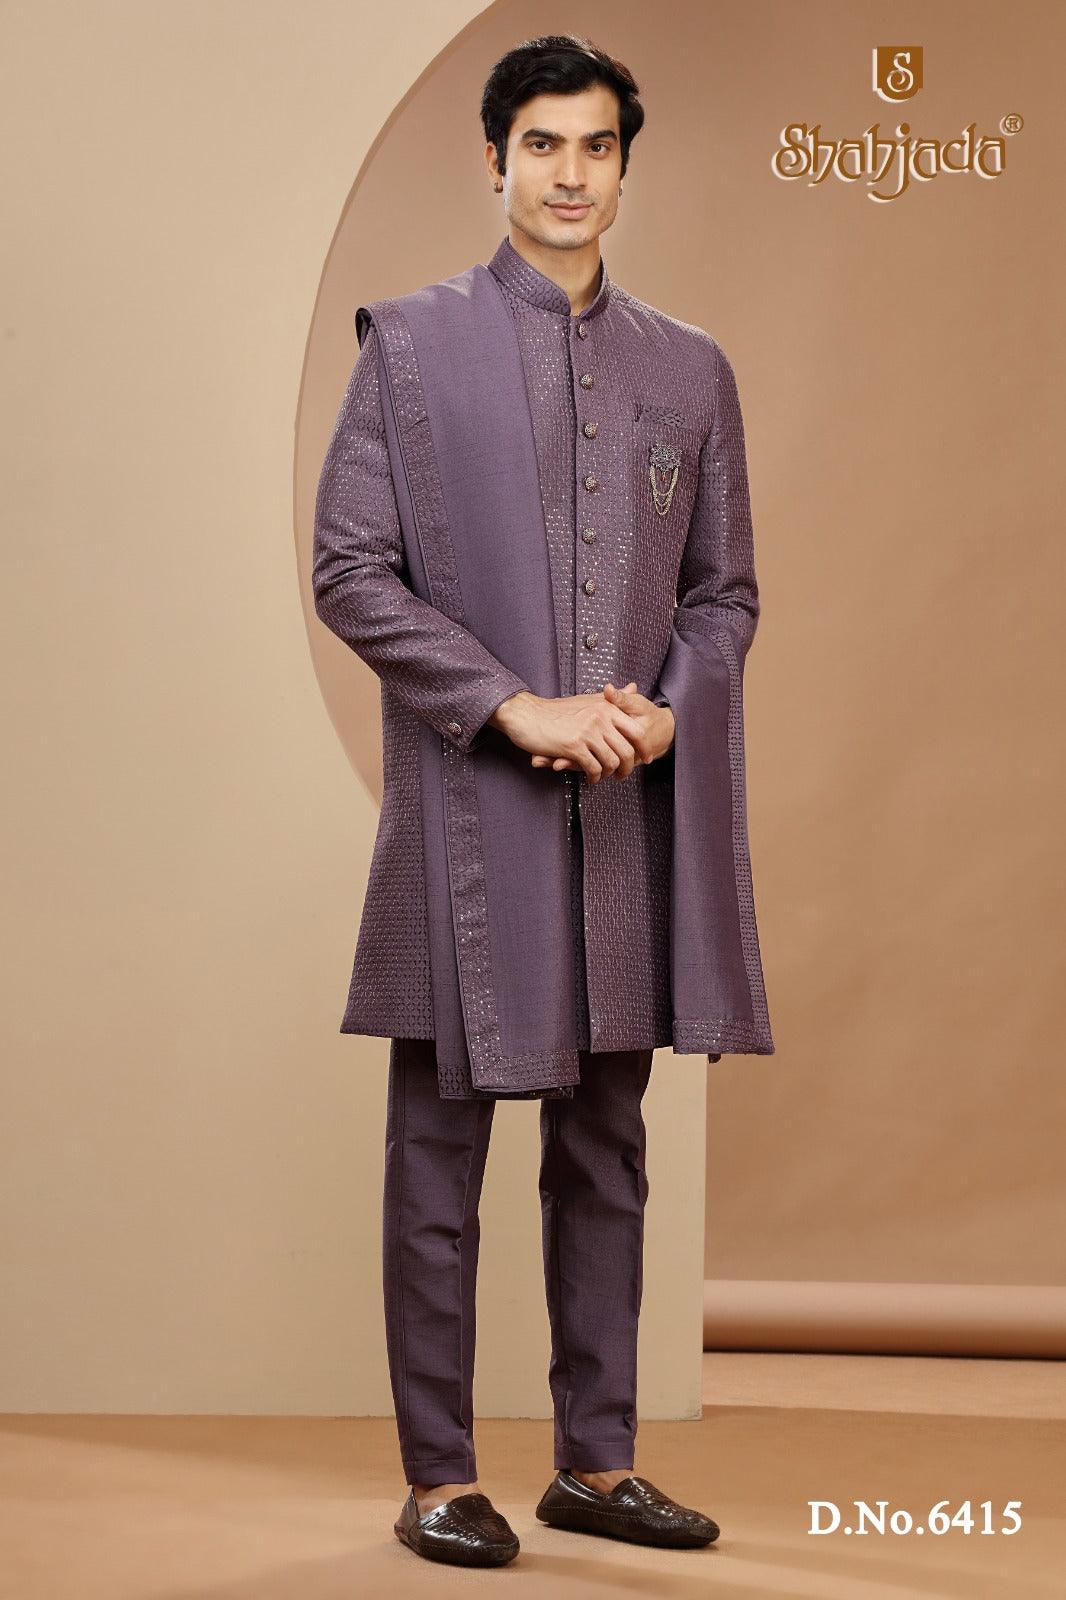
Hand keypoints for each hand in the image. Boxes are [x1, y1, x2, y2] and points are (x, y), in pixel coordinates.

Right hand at [490, 685, 645, 782]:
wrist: (526, 714)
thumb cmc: (555, 710)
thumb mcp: (588, 699)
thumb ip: (612, 698)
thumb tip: (633, 688)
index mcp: (606, 706)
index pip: (636, 731)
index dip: (643, 748)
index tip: (644, 758)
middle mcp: (600, 717)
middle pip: (627, 751)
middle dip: (627, 767)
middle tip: (622, 775)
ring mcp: (587, 732)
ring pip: (611, 762)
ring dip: (608, 774)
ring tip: (602, 776)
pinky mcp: (573, 746)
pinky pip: (593, 768)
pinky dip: (593, 777)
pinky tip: (589, 778)